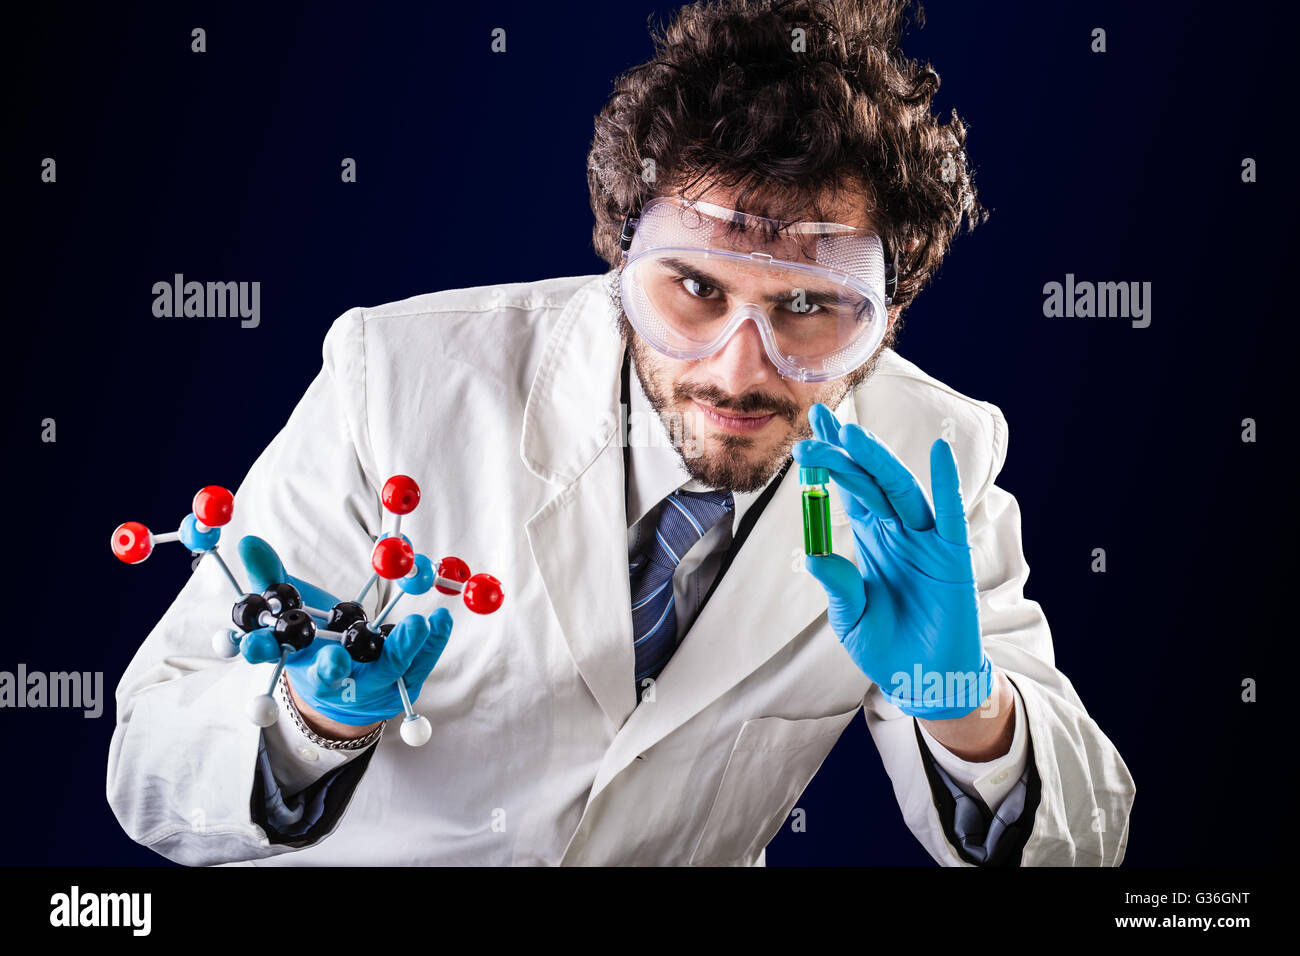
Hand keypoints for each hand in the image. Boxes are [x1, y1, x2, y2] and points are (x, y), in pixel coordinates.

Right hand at [236, 535, 451, 727]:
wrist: (348, 691)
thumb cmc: (315, 639)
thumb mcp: (289, 607)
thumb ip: (270, 577)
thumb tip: (249, 541)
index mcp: (294, 660)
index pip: (270, 658)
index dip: (263, 650)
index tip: (260, 644)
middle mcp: (330, 680)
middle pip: (331, 675)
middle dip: (333, 667)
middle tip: (338, 653)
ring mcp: (370, 686)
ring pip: (386, 671)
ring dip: (401, 648)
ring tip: (417, 624)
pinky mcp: (403, 686)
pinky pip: (421, 664)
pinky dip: (433, 641)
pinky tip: (441, 618)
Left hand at [793, 403, 992, 718]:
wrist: (924, 679)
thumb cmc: (886, 646)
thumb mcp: (851, 617)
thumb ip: (838, 587)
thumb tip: (816, 558)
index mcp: (871, 536)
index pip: (848, 488)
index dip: (831, 459)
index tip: (808, 431)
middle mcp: (898, 530)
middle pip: (869, 481)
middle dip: (845, 452)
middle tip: (817, 426)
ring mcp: (926, 540)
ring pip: (901, 491)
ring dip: (877, 462)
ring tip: (852, 436)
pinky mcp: (953, 556)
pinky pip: (951, 514)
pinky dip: (946, 483)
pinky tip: (939, 452)